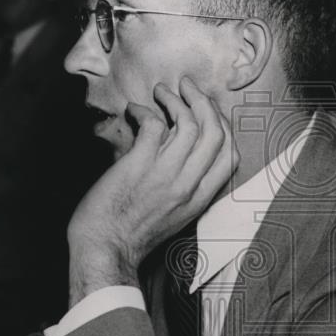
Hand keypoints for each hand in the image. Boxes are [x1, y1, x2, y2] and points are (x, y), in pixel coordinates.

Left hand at [67, 75, 238, 302]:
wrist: (105, 248)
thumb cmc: (132, 233)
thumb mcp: (174, 215)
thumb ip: (184, 186)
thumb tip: (179, 149)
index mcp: (200, 198)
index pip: (230, 155)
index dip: (224, 125)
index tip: (208, 111)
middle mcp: (189, 185)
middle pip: (215, 132)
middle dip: (204, 101)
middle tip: (188, 87)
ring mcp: (166, 174)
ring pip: (188, 123)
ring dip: (175, 100)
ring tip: (162, 92)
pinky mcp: (140, 165)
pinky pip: (154, 125)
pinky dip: (145, 111)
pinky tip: (134, 111)